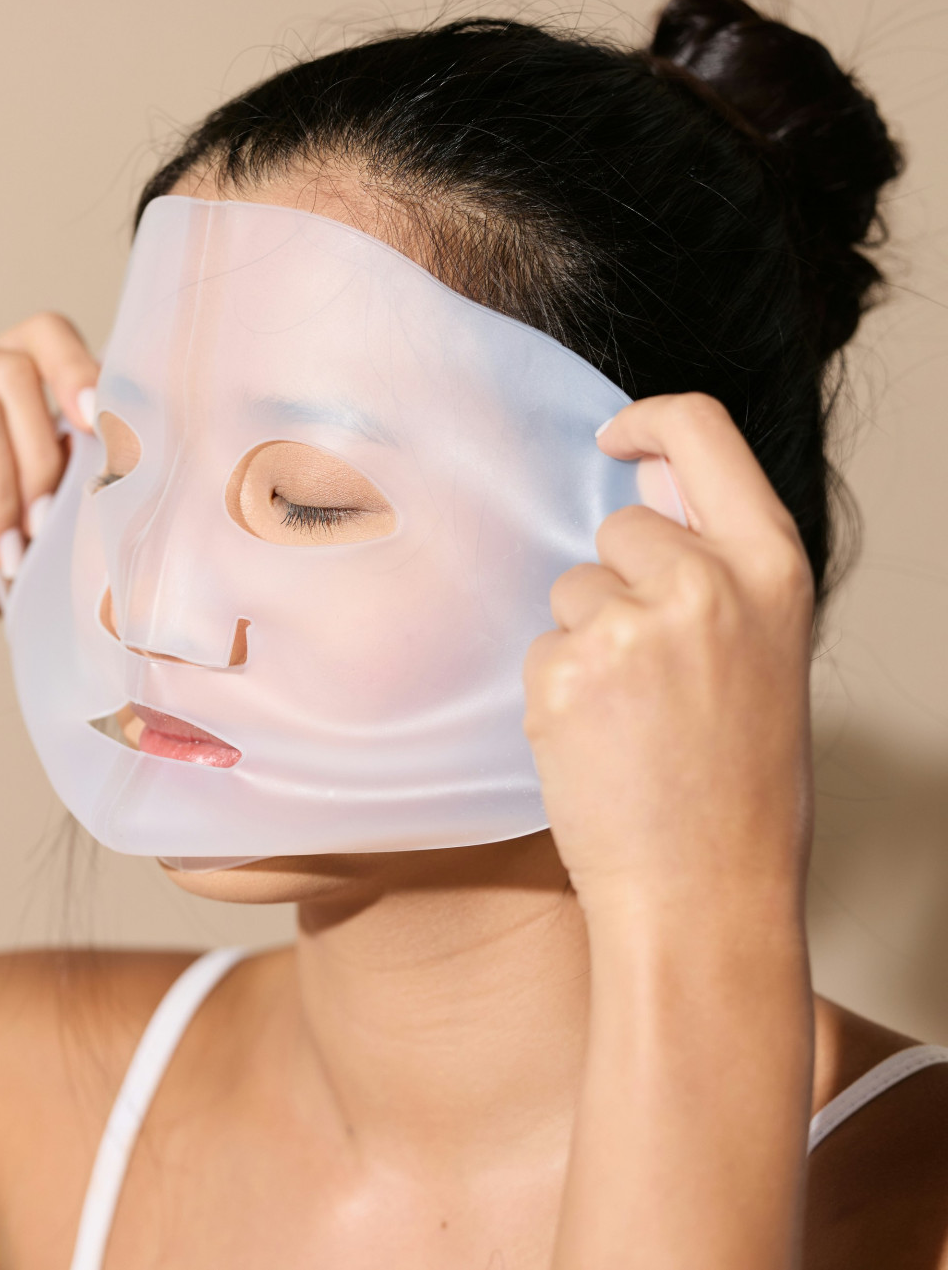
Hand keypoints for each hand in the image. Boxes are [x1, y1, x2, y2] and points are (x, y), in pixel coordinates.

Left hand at [524, 393, 815, 928]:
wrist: (705, 892)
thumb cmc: (739, 784)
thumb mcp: (763, 651)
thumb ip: (715, 565)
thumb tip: (642, 476)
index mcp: (773, 568)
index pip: (704, 432)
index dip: (650, 422)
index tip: (615, 439)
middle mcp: (706, 583)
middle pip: (620, 526)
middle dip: (617, 582)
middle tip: (653, 674)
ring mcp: (631, 625)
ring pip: (571, 590)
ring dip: (584, 641)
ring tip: (632, 720)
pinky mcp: (566, 670)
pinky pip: (540, 648)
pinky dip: (555, 690)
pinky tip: (598, 745)